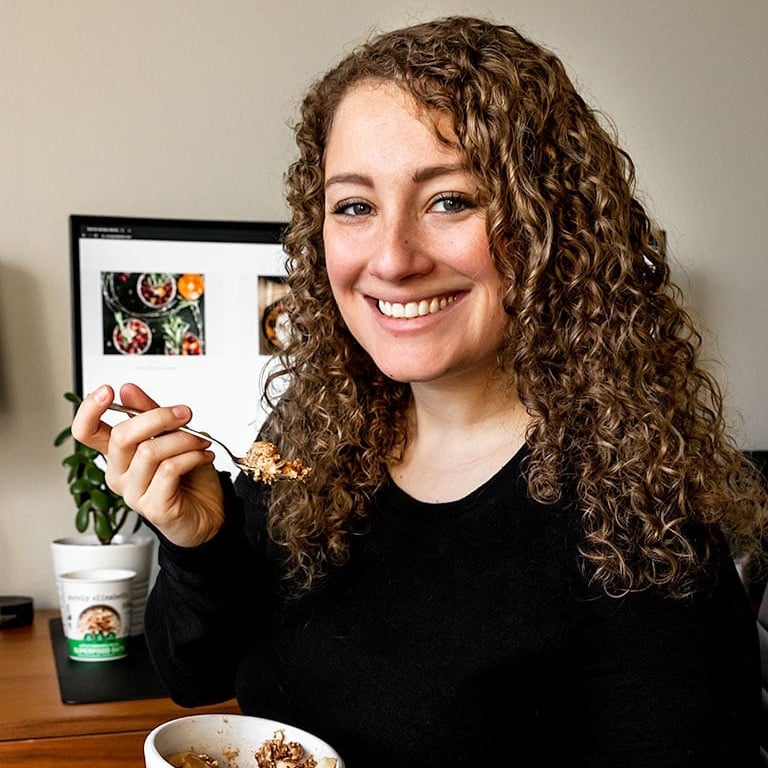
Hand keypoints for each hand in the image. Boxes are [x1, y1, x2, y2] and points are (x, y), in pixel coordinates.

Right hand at [71, 383, 224, 546]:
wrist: (209, 512)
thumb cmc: (189, 477)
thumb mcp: (171, 437)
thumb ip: (149, 413)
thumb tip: (128, 390)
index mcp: (118, 455)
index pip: (86, 432)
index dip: (89, 410)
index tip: (107, 390)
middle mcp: (119, 474)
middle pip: (122, 437)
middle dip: (158, 417)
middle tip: (185, 414)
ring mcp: (133, 494)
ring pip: (150, 452)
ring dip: (183, 439)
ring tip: (201, 441)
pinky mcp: (153, 508)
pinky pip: (169, 470)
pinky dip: (191, 456)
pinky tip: (204, 456)